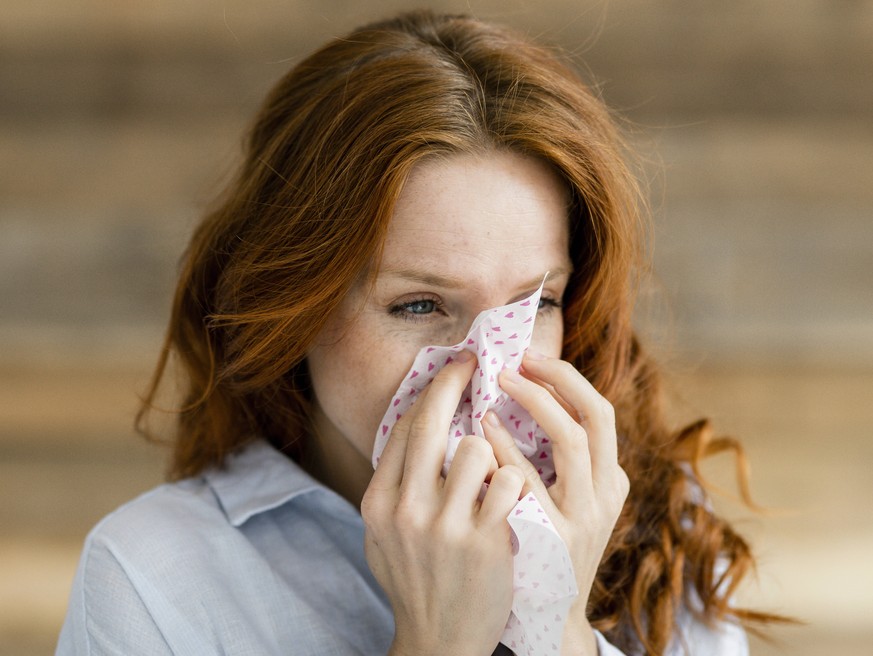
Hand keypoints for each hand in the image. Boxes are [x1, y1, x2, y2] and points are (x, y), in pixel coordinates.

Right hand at [361, 350, 526, 655]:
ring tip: (492, 470)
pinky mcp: (485, 542)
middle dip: (456, 381)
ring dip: (491, 450)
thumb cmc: (415, 579)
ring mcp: (444, 526)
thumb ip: (395, 483)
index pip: (404, 426)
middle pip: (432, 421)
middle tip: (474, 364)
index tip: (453, 368)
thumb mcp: (383, 534)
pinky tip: (514, 497)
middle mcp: (405, 509)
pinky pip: (510, 481)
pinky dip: (516, 481)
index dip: (432, 389)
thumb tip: (416, 425)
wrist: (438, 641)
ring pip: (475, 446)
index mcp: (378, 502)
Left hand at [484, 351, 629, 655]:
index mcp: (611, 481)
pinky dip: (507, 446)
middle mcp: (607, 496)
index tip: (530, 358)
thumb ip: (557, 460)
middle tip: (517, 359)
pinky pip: (531, 479)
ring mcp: (585, 518)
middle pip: (598, 416)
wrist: (548, 616)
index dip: (567, 379)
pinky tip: (483, 427)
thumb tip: (523, 398)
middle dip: (558, 379)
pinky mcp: (556, 538)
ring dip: (535, 403)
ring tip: (500, 382)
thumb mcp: (568, 502)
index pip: (601, 413)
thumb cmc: (546, 546)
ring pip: (573, 441)